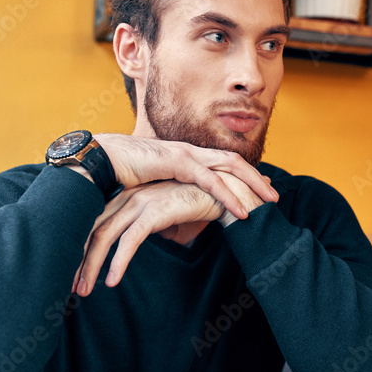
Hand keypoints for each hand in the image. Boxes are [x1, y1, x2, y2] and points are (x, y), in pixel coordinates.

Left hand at [73, 180, 223, 295]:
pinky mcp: (155, 211)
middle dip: (79, 260)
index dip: (81, 249)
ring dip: (92, 266)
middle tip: (70, 286)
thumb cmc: (194, 204)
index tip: (74, 272)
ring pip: (105, 236)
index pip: (95, 223)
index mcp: (127, 197)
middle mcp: (129, 197)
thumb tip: (134, 242)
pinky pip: (130, 240)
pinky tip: (112, 281)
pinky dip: (118, 261)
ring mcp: (141, 202)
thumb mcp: (163, 215)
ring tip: (84, 290)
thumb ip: (145, 224)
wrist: (224, 193)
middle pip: (93, 230)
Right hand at [93, 134, 277, 219]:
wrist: (96, 161)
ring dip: (252, 184)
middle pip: (233, 161)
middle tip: (275, 196)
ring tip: (269, 203)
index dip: (242, 176)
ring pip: (229, 167)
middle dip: (256, 179)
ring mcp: (183, 153)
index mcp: (184, 155)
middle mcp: (188, 150)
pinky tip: (241, 211)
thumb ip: (165, 199)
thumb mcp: (150, 189)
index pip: (221, 163)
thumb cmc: (117, 176)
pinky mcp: (175, 161)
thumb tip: (172, 221)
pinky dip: (228, 195)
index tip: (260, 190)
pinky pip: (209, 180)